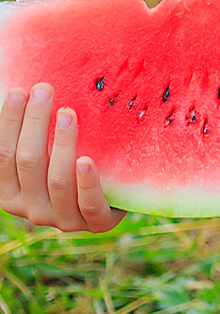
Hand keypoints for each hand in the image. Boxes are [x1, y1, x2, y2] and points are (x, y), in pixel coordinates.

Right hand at [0, 87, 124, 232]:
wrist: (114, 203)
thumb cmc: (70, 169)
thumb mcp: (45, 156)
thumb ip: (32, 137)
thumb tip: (21, 92)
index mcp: (10, 192)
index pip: (3, 155)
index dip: (10, 122)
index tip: (20, 91)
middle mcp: (31, 209)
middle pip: (28, 162)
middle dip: (34, 122)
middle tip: (44, 90)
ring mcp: (62, 219)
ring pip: (58, 180)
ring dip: (62, 143)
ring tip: (67, 113)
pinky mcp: (95, 223)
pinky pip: (89, 204)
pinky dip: (87, 182)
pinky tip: (87, 160)